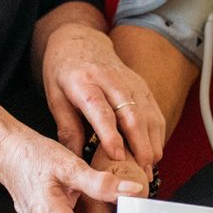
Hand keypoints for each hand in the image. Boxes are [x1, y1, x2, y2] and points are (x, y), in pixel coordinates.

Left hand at [40, 22, 164, 170]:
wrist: (79, 41)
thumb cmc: (63, 72)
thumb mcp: (54, 98)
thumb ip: (67, 128)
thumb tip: (76, 160)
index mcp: (84, 82)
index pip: (100, 110)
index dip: (110, 134)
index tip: (116, 156)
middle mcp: (111, 80)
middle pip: (131, 114)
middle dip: (139, 145)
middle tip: (140, 171)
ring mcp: (130, 81)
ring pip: (147, 113)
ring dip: (152, 142)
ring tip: (149, 168)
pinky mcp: (141, 84)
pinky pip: (154, 110)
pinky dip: (157, 132)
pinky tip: (155, 151)